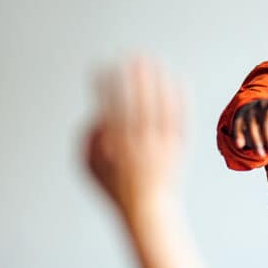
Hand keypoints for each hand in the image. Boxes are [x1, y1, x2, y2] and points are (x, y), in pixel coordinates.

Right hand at [85, 56, 182, 214]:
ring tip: (155, 60)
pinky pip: (181, 119)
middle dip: (134, 77)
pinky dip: (180, 98)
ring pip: (161, 107)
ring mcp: (161, 146)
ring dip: (157, 81)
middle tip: (133, 55)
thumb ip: (86, 139)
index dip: (104, 86)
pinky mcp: (178, 148)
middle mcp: (139, 145)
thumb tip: (97, 113)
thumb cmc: (116, 190)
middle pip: (137, 104)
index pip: (109, 108)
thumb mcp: (89, 168)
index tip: (101, 67)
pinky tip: (179, 80)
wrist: (148, 211)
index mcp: (115, 148)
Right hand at [232, 98, 267, 160]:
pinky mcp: (240, 116)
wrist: (264, 108)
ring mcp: (250, 110)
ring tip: (261, 155)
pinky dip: (238, 135)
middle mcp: (261, 105)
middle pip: (264, 122)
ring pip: (251, 126)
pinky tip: (240, 146)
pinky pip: (237, 126)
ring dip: (256, 142)